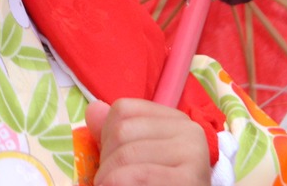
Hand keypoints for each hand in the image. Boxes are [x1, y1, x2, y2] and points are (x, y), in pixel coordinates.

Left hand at [85, 98, 209, 185]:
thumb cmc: (157, 184)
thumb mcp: (136, 157)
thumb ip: (114, 134)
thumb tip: (93, 109)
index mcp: (175, 119)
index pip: (123, 109)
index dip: (105, 135)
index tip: (110, 160)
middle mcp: (189, 130)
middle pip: (122, 130)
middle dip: (106, 160)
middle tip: (108, 181)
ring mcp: (193, 153)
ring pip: (126, 154)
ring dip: (108, 178)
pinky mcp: (190, 178)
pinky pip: (140, 175)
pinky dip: (118, 185)